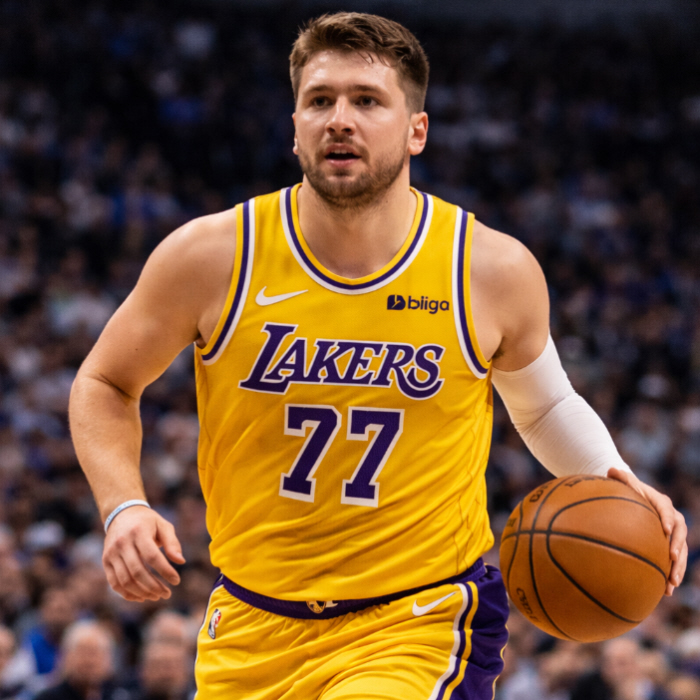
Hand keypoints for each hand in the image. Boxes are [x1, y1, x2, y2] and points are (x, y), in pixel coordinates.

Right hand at [102, 506, 185, 601]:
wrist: (121, 513)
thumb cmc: (148, 521)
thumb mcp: (163, 525)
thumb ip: (172, 542)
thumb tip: (180, 562)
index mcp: (139, 532)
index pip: (152, 556)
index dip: (165, 571)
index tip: (176, 581)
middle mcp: (122, 543)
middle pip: (137, 571)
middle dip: (154, 586)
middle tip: (167, 594)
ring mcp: (111, 553)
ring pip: (125, 580)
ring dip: (142, 592)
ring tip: (156, 596)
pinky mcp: (105, 561)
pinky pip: (114, 583)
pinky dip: (127, 594)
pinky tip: (141, 597)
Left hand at [607, 467, 686, 595]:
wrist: (632, 500)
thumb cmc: (625, 491)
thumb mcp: (622, 482)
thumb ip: (620, 478)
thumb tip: (611, 470)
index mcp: (661, 502)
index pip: (666, 509)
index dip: (666, 519)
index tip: (664, 530)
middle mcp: (671, 518)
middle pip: (679, 534)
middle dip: (677, 547)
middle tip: (671, 559)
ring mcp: (672, 534)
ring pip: (680, 551)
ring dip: (678, 567)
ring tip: (671, 583)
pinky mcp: (668, 546)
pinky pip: (673, 562)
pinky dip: (670, 575)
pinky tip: (665, 592)